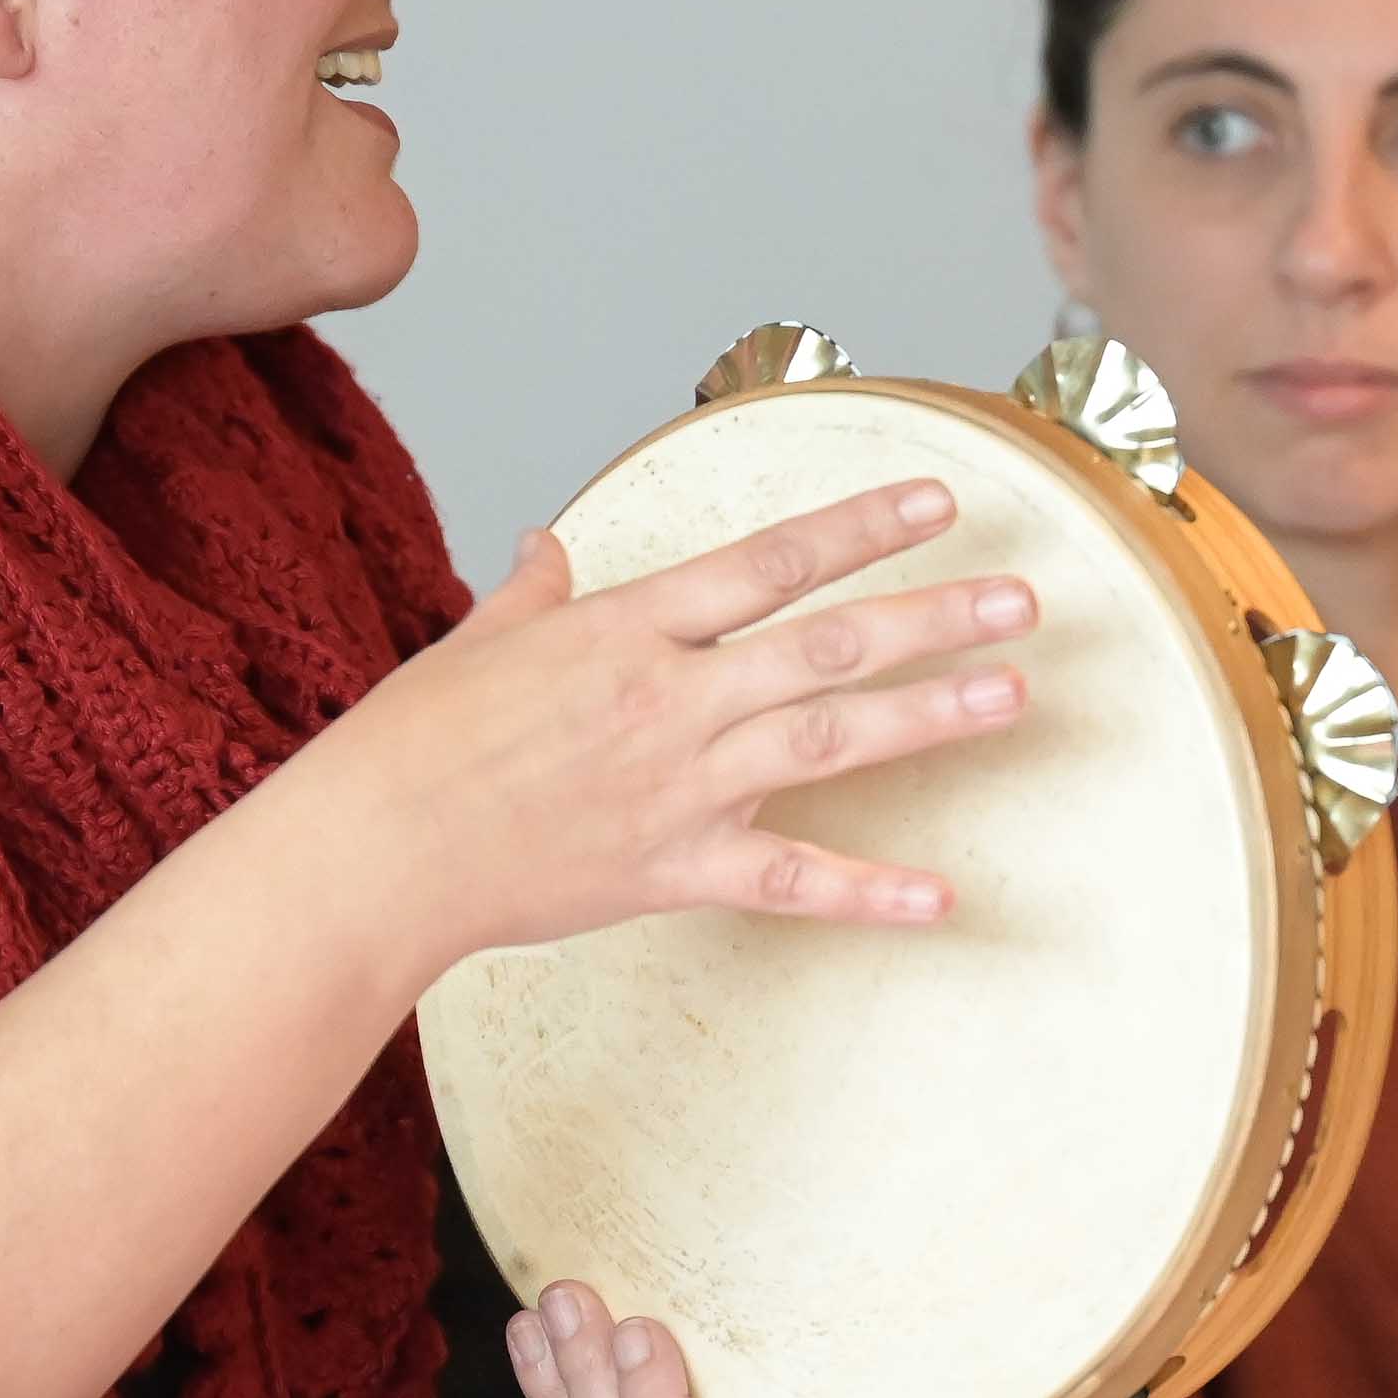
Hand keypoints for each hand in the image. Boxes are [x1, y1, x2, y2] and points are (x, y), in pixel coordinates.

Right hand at [277, 479, 1036, 972]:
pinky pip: (788, 880)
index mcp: (627, 627)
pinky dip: (866, 892)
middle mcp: (670, 696)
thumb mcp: (477, 641)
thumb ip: (532, 591)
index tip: (936, 500)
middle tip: (1022, 598)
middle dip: (933, 616)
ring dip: (930, 714)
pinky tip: (941, 896)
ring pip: (829, 739)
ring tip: (1012, 691)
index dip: (859, 526)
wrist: (375, 849)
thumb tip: (546, 547)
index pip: (769, 560)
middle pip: (828, 644)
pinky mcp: (672, 869)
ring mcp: (679, 784)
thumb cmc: (415, 741)